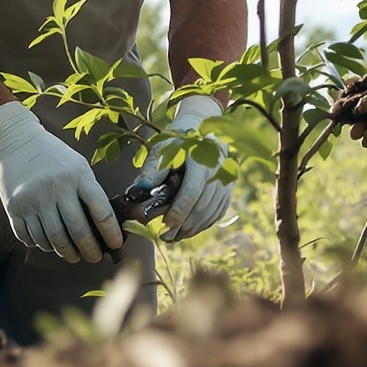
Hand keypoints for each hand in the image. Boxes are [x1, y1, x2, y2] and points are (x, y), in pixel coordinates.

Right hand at [0, 101, 122, 262]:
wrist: (14, 142)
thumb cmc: (53, 157)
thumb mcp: (77, 166)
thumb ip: (90, 192)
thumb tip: (107, 226)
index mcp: (77, 176)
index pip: (101, 211)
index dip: (111, 233)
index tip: (116, 245)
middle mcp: (55, 188)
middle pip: (77, 231)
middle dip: (90, 250)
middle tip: (94, 257)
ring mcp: (32, 199)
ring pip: (53, 240)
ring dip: (66, 252)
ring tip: (72, 254)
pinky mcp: (14, 208)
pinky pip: (31, 238)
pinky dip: (42, 245)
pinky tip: (49, 242)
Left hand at [142, 95, 235, 239]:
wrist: (202, 129)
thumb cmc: (178, 141)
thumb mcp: (163, 149)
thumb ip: (152, 171)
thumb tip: (137, 191)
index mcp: (202, 158)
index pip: (193, 189)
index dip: (179, 209)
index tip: (166, 223)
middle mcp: (219, 170)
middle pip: (203, 205)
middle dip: (183, 224)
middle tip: (165, 236)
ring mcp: (227, 181)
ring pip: (211, 212)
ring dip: (193, 228)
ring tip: (174, 236)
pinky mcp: (228, 189)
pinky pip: (218, 213)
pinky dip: (203, 224)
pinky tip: (188, 230)